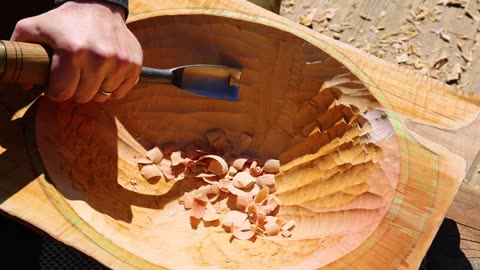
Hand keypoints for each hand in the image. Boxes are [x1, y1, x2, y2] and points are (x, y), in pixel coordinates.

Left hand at [10, 0, 142, 102]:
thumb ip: (21, 50)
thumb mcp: (35, 28)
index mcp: (72, 50)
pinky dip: (111, 88)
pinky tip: (105, 74)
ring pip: (102, 96)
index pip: (62, 93)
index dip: (54, 90)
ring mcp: (119, 61)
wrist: (99, 6)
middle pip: (83, 96)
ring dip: (94, 89)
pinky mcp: (133, 64)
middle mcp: (99, 57)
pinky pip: (119, 92)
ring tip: (89, 73)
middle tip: (72, 77)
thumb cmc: (65, 21)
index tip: (55, 83)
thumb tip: (27, 83)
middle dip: (74, 90)